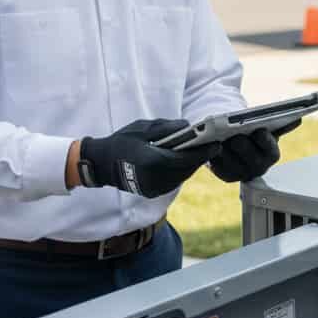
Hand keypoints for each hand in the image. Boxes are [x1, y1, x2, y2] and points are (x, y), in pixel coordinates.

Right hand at [78, 119, 218, 197]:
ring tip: (202, 152)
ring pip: (182, 177)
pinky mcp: (153, 192)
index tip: (217, 145)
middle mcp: (155, 178)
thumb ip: (166, 127)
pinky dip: (181, 171)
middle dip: (200, 158)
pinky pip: (174, 181)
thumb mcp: (142, 128)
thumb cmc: (121, 141)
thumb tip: (188, 125)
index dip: (202, 153)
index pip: (184, 159)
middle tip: (213, 146)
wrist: (101, 164)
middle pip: (186, 169)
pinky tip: (186, 161)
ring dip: (192, 165)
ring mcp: (154, 188)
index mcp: (152, 162)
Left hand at [209, 120, 299, 182]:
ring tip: (217, 140)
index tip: (259, 130)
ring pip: (233, 166)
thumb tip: (298, 119)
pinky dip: (212, 158)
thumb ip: (280, 124)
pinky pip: (218, 168)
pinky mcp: (225, 174)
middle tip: (234, 137)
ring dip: (225, 154)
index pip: (271, 150)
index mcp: (271, 155)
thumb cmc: (252, 132)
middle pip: (251, 160)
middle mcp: (258, 168)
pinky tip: (207, 146)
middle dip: (243, 148)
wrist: (236, 142)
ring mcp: (241, 173)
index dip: (265, 141)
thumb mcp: (265, 128)